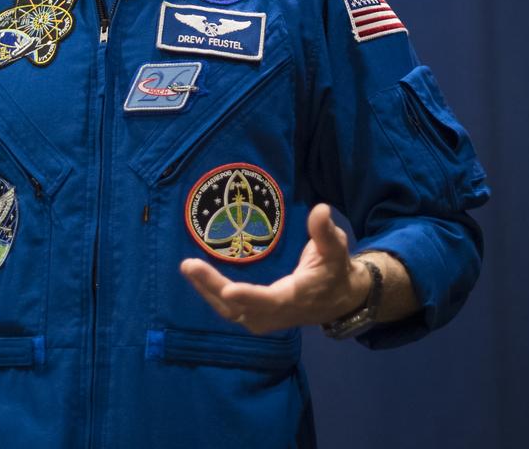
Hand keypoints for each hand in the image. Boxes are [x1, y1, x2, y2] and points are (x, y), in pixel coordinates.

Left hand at [180, 203, 370, 334]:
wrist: (339, 300)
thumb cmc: (335, 271)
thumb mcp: (335, 249)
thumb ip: (325, 231)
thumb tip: (320, 208)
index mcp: (295, 297)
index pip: (269, 300)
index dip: (249, 297)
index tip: (228, 290)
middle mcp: (277, 313)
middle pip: (239, 307)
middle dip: (212, 287)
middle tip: (189, 265)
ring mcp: (265, 319)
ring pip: (230, 311)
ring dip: (207, 291)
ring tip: (188, 268)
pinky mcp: (257, 318)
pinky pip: (230, 310)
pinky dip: (212, 295)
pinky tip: (198, 277)